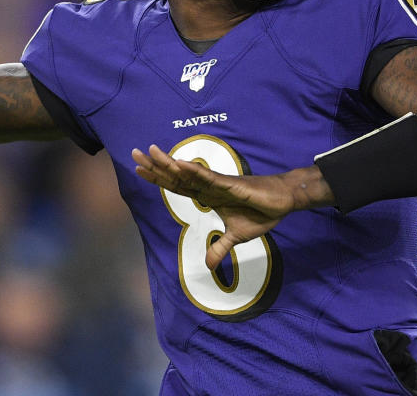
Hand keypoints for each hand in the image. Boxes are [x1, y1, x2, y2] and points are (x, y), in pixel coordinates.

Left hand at [132, 145, 318, 269]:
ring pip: (188, 173)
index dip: (157, 179)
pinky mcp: (230, 184)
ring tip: (151, 151)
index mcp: (207, 195)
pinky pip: (208, 177)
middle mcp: (208, 186)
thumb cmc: (260, 213)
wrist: (282, 202)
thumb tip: (209, 266)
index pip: (176, 186)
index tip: (139, 171)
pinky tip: (179, 164)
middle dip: (155, 165)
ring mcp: (217, 183)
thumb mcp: (236, 237)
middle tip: (134, 154)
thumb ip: (220, 248)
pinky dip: (193, 171)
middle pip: (175, 176)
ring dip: (169, 163)